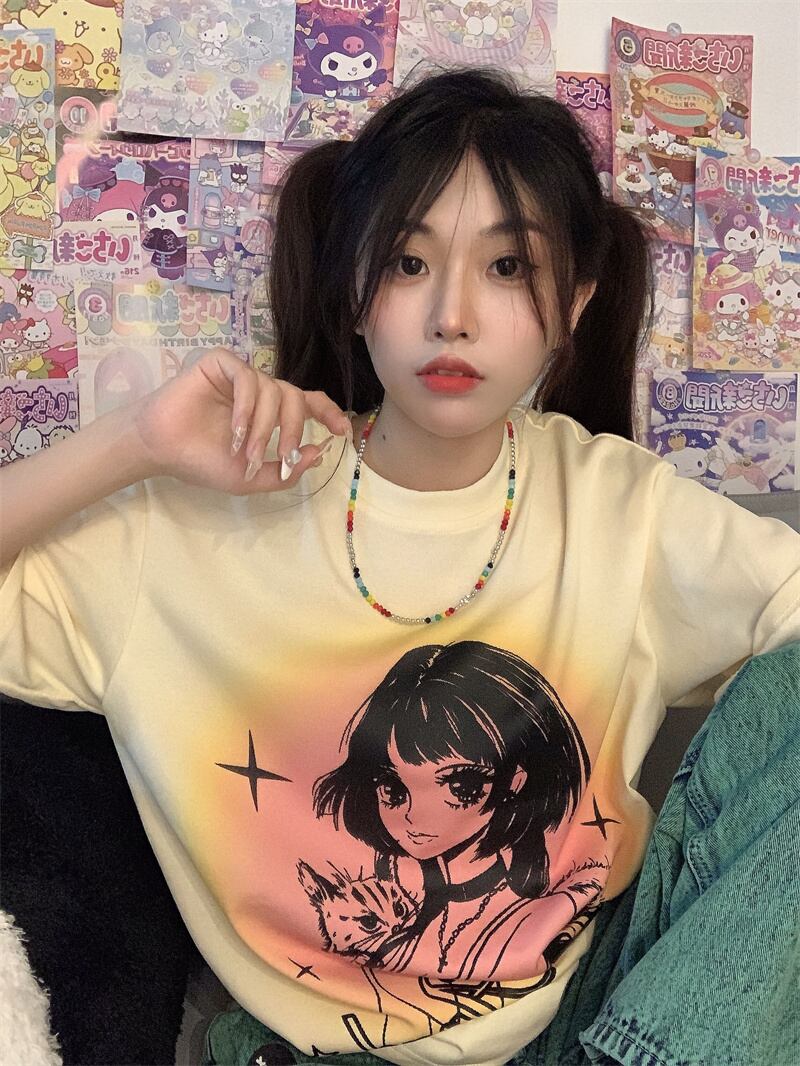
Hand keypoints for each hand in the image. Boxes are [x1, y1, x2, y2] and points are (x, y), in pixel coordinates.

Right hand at [130, 348, 350, 493]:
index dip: (329, 412)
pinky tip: (234, 430)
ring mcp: (241, 376)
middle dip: (293, 431)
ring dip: (262, 426)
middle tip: (282, 456)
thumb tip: (319, 453)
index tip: (341, 431)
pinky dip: (246, 407)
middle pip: (295, 398)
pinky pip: (247, 378)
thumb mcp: (251, 477)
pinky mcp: (220, 364)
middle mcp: (260, 391)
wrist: (162, 451)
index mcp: (271, 413)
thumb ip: (286, 470)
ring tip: (243, 450)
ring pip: (273, 390)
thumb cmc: (203, 462)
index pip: (309, 403)